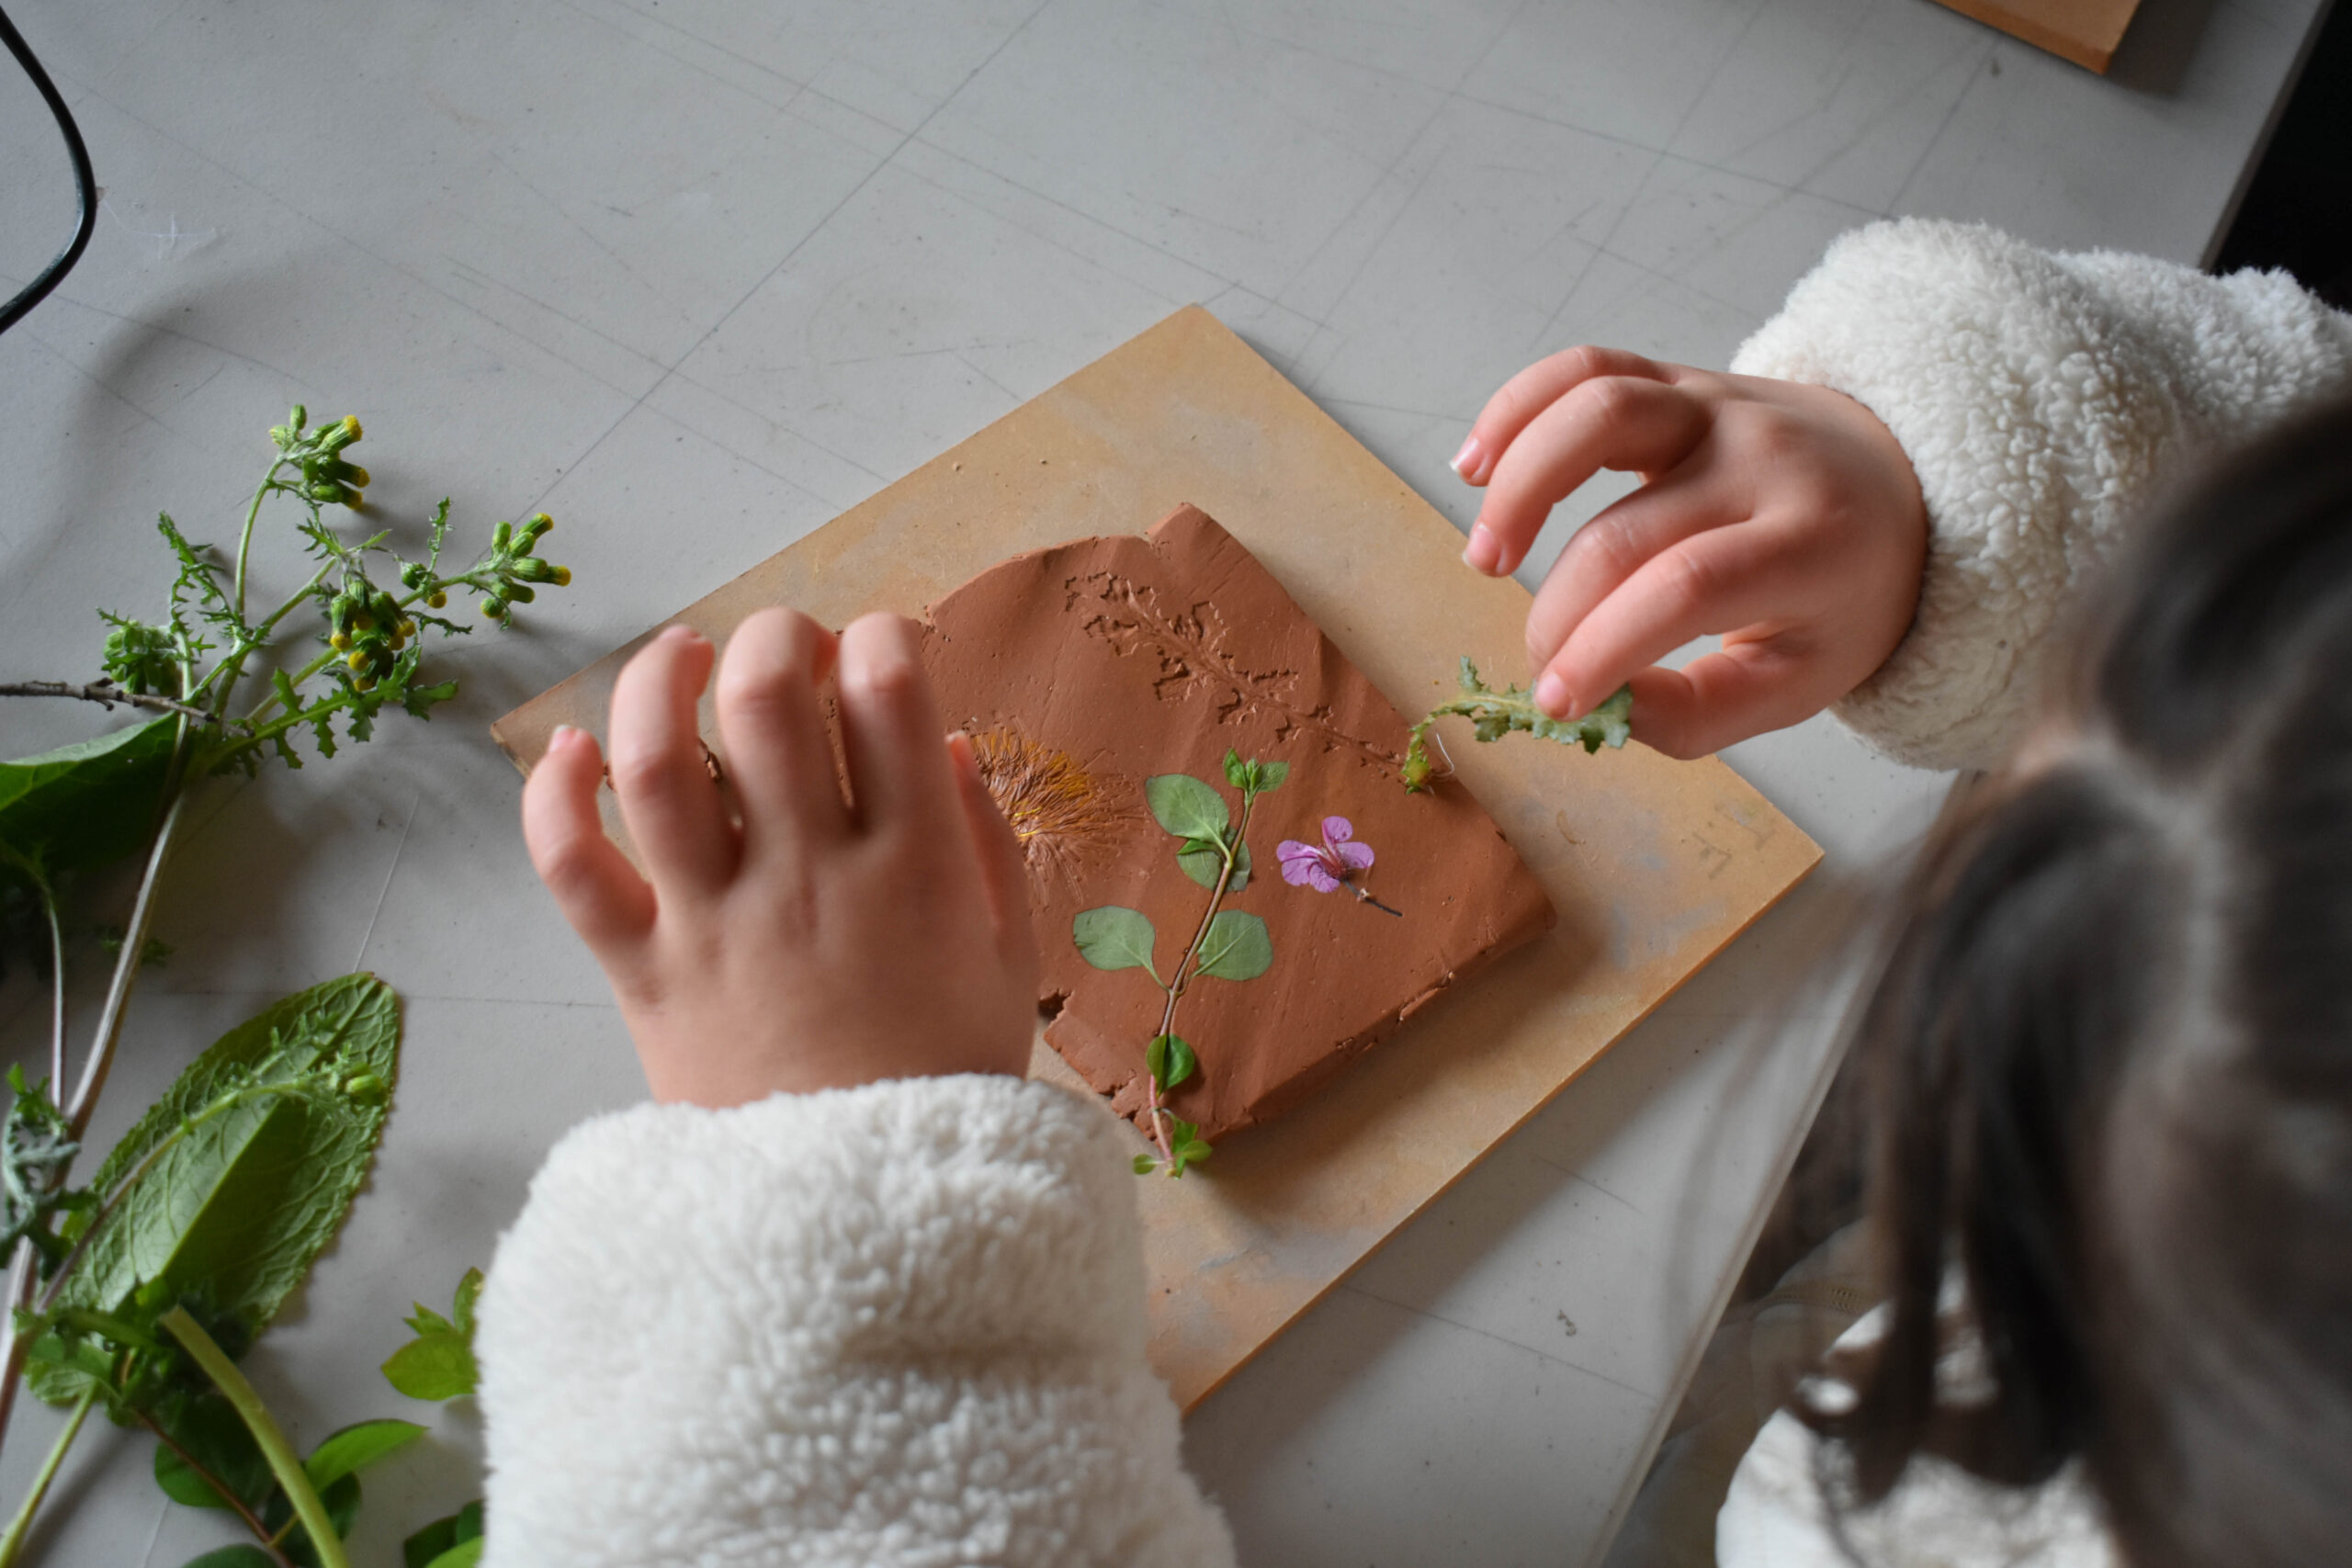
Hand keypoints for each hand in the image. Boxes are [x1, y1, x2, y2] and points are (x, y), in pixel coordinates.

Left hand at [521, 612, 1039, 1107]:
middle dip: (777, 634)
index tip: (884, 649)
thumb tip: (940, 739)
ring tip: (684, 655)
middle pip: (764, 698)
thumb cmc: (945, 1080)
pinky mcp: (642, 972)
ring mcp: (715, 924)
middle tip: (791, 646)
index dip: (882, 637)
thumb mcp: (1009, 959)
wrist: (859, 1220)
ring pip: (654, 761)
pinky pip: (570, 868)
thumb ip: (985, 842)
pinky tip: (576, 751)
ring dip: (661, 679)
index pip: (888, 691)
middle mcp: (808, 878)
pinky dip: (555, 795)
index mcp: (915, 870)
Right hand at [1453, 346, 1926, 757]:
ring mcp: (1719, 405)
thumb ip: (1702, 713)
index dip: (1604, 647)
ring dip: (1520, 486)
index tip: (1554, 701)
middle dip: (1559, 612)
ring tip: (1485, 559)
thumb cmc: (1837, 597)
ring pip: (1600, 408)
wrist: (1893, 486)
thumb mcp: (1802, 681)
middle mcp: (1766, 459)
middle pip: (1628, 529)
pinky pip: (1586, 367)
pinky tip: (1476, 468)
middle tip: (1539, 662)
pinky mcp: (1678, 379)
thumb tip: (1600, 710)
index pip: (1688, 588)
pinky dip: (1516, 408)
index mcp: (1815, 544)